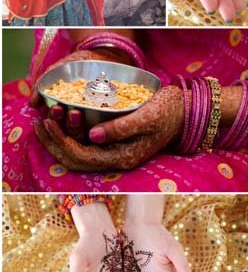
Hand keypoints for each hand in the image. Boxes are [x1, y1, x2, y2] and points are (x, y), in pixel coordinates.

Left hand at [35, 85, 184, 172]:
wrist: (186, 112)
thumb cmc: (169, 110)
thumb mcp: (147, 115)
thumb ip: (121, 128)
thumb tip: (92, 135)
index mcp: (124, 157)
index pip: (83, 157)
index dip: (62, 142)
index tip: (47, 122)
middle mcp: (117, 160)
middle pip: (76, 161)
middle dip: (54, 144)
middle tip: (39, 122)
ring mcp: (116, 154)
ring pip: (79, 156)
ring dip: (59, 142)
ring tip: (44, 122)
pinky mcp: (115, 144)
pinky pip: (86, 147)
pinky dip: (70, 137)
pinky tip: (61, 123)